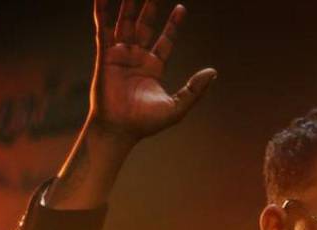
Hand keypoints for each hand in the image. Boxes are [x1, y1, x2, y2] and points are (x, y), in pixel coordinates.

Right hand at [89, 0, 216, 141]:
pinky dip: (103, 13)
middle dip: (149, 9)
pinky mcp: (105, 57)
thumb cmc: (146, 123)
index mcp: (153, 67)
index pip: (165, 40)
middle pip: (145, 26)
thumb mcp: (177, 106)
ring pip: (125, 24)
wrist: (120, 130)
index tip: (180, 8)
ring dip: (128, 6)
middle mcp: (136, 58)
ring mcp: (120, 56)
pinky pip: (104, 31)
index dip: (172, 25)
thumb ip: (195, 89)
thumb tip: (213, 72)